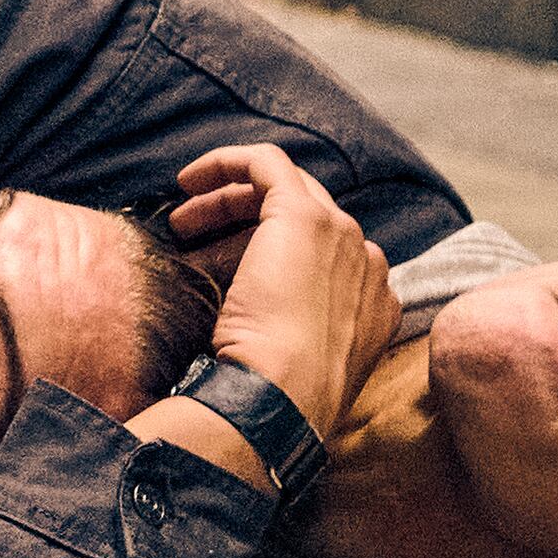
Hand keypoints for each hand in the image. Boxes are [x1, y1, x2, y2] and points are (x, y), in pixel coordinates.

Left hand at [166, 145, 397, 436]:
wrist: (284, 395)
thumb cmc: (278, 394)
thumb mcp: (297, 364)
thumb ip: (295, 336)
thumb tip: (252, 326)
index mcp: (375, 302)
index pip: (326, 254)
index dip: (270, 252)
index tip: (226, 266)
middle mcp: (368, 261)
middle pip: (306, 215)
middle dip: (245, 218)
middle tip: (195, 234)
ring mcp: (342, 234)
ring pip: (284, 188)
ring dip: (228, 198)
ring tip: (183, 220)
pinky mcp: (304, 214)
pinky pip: (266, 162)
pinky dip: (227, 163)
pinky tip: (188, 180)